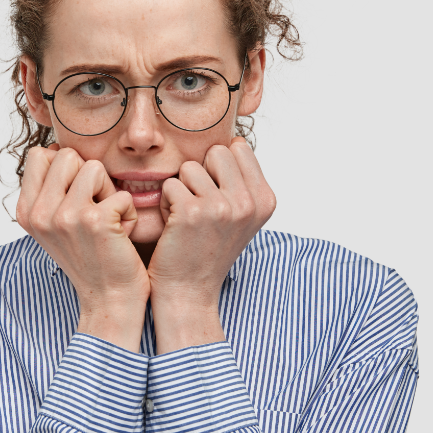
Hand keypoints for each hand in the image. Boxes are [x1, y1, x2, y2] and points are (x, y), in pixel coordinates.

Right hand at [16, 145, 149, 351]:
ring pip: (94, 167)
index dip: (66, 168)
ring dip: (109, 192)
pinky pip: (121, 193)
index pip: (39, 155)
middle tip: (95, 210)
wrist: (109, 300)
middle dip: (89, 177)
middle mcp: (39, 213)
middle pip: (67, 155)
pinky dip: (128, 214)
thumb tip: (55, 149)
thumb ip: (50, 190)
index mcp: (26, 211)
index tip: (76, 197)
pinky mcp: (95, 220)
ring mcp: (65, 216)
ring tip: (108, 221)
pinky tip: (121, 236)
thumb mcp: (55, 225)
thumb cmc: (90, 259)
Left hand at [149, 137, 276, 353]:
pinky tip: (174, 227)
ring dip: (181, 190)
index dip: (219, 170)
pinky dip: (166, 204)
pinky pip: (171, 185)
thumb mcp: (240, 216)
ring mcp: (223, 206)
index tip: (218, 200)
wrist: (189, 292)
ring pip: (190, 167)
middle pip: (216, 151)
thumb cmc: (207, 251)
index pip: (238, 148)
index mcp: (266, 199)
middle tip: (200, 207)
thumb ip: (242, 180)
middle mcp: (250, 202)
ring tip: (187, 219)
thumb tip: (234, 140)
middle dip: (201, 174)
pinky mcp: (193, 212)